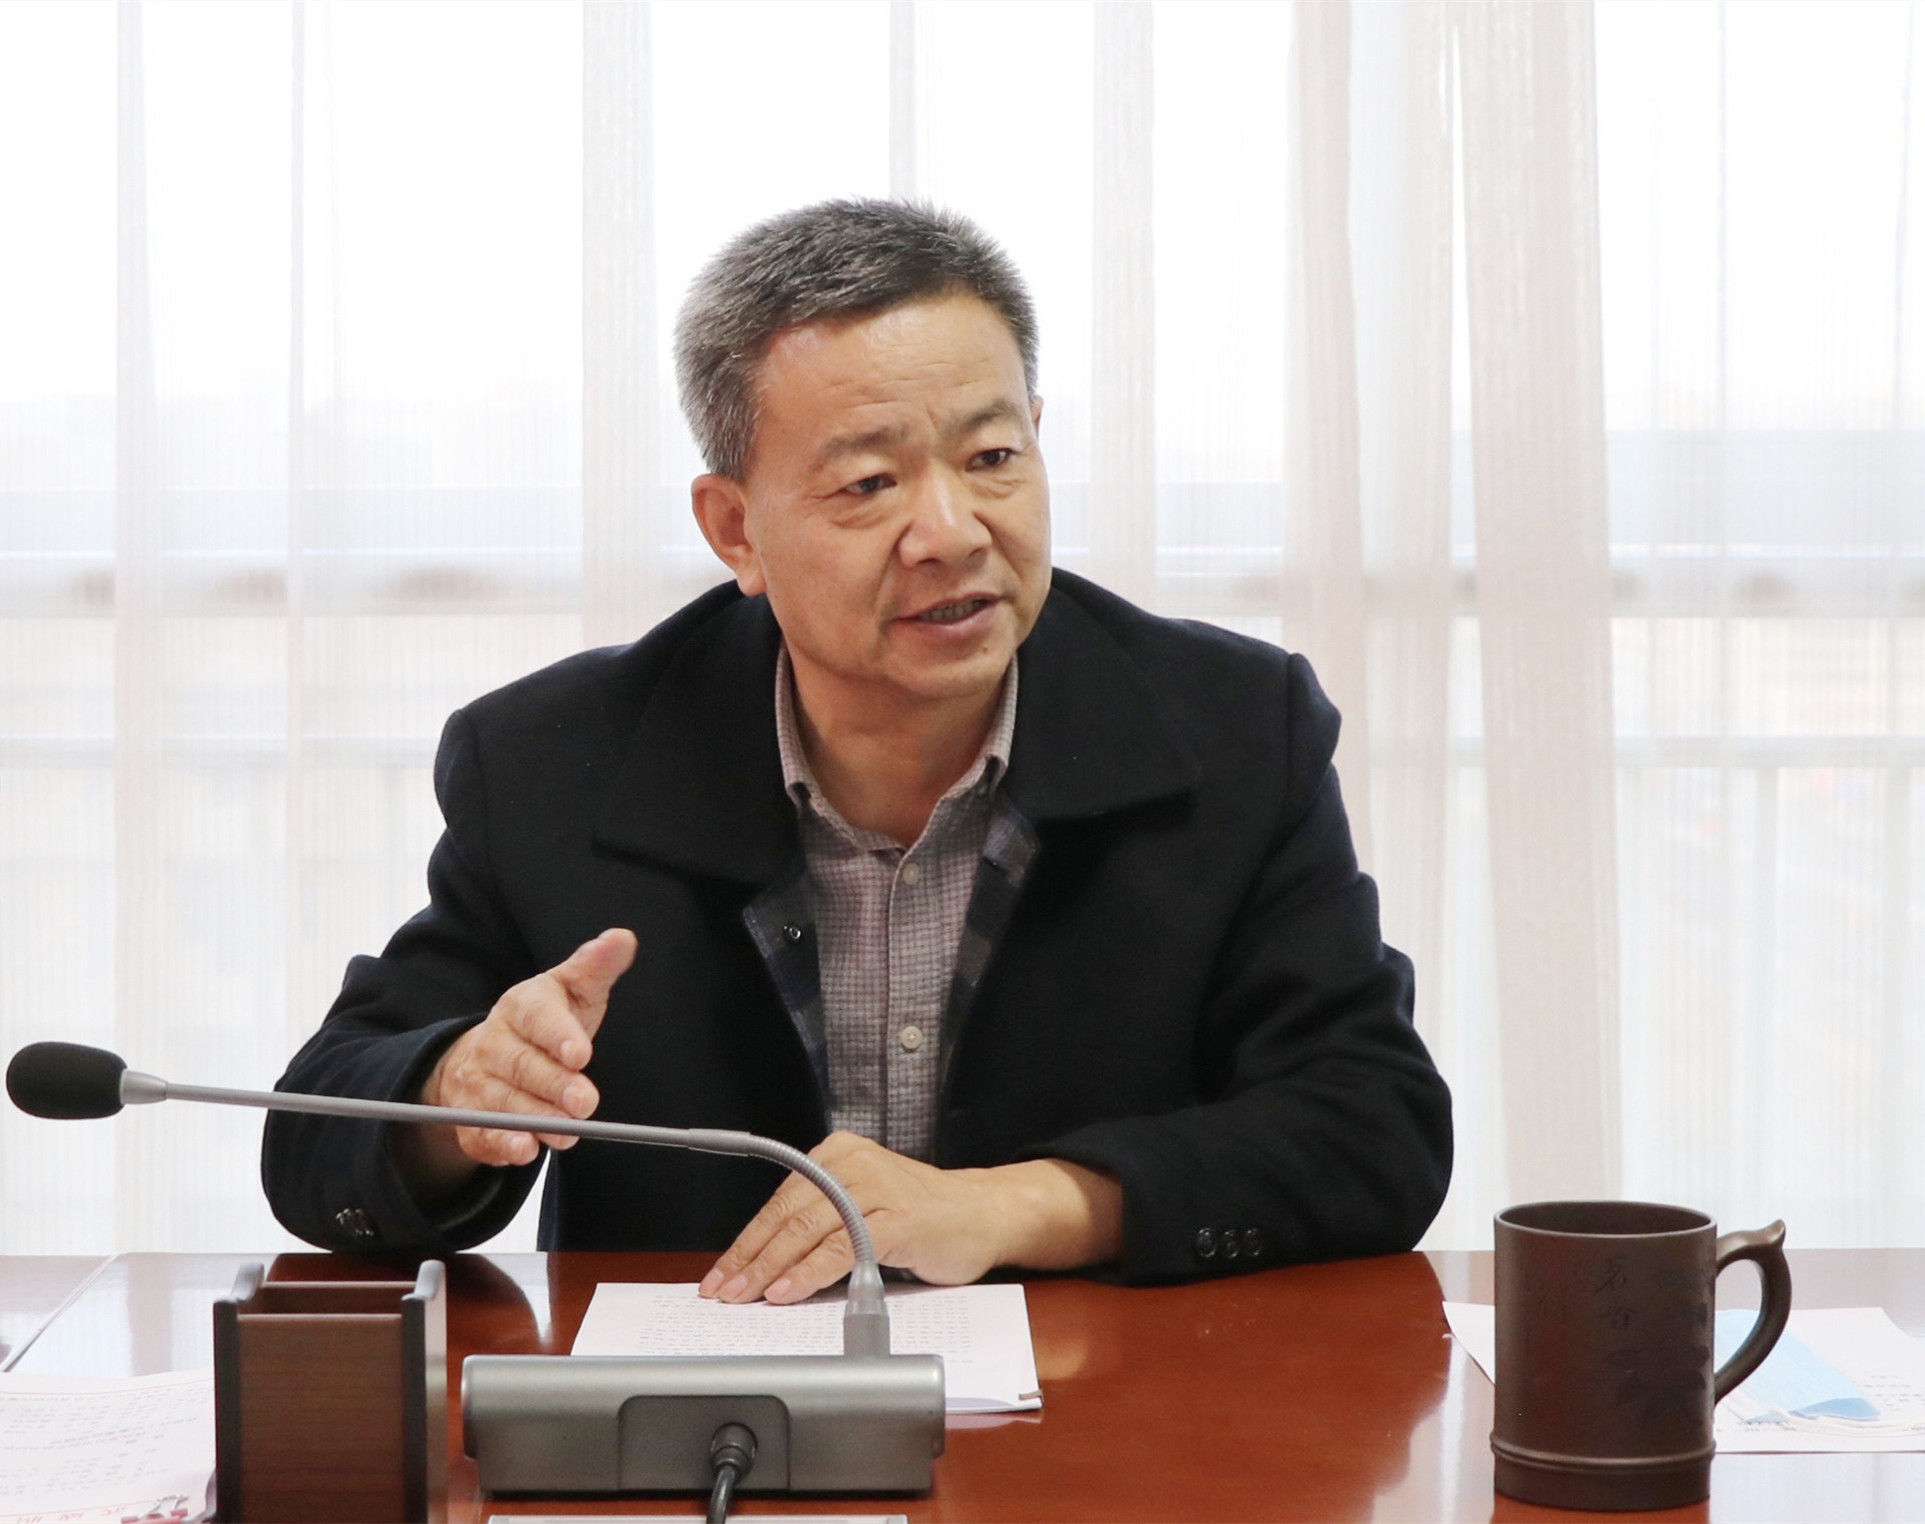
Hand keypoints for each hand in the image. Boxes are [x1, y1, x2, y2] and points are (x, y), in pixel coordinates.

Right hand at [400, 929, 636, 1191]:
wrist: (485, 1055)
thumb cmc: (543, 1021)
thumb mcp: (570, 990)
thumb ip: (595, 967)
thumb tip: (623, 937)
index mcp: (520, 1006)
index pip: (537, 1018)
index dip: (558, 1036)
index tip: (582, 1053)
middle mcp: (493, 1044)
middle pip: (522, 1066)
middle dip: (553, 1085)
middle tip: (585, 1102)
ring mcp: (477, 1084)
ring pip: (502, 1103)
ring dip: (535, 1119)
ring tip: (567, 1132)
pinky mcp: (470, 1122)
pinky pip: (481, 1135)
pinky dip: (502, 1144)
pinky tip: (525, 1150)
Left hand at [698, 1132, 1123, 1304]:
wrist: (983, 1214)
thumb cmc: (920, 1219)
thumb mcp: (861, 1211)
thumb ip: (820, 1228)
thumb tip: (764, 1269)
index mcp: (836, 1154)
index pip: (779, 1201)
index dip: (746, 1241)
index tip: (720, 1275)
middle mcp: (852, 1162)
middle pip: (788, 1213)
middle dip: (751, 1258)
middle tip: (724, 1291)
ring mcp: (877, 1186)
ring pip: (810, 1228)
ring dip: (773, 1267)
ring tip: (748, 1295)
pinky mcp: (898, 1216)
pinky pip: (844, 1245)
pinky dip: (812, 1271)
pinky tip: (790, 1291)